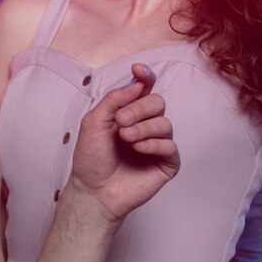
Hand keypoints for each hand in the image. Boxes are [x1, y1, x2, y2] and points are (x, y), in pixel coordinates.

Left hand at [66, 64, 179, 223]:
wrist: (94, 190)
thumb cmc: (91, 158)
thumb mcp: (94, 122)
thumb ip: (114, 99)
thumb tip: (137, 84)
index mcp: (127, 112)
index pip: (144, 89)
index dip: (145, 77)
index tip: (138, 71)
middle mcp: (144, 125)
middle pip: (157, 102)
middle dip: (139, 109)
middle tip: (121, 121)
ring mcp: (156, 144)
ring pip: (165, 123)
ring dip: (144, 127)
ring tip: (126, 138)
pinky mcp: (166, 163)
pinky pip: (170, 146)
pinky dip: (154, 144)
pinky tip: (138, 149)